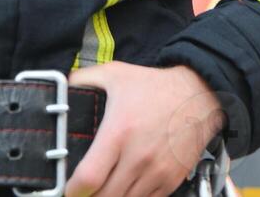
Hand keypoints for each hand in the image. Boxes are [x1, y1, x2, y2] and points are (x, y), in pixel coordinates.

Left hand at [65, 62, 225, 196]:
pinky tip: (125, 190)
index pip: (89, 178)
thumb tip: (61, 90)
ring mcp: (157, 172)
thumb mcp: (114, 74)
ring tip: (103, 188)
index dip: (73, 190)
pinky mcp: (171, 180)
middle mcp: (138, 157)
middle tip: (83, 191)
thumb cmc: (154, 86)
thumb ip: (82, 80)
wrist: (197, 95)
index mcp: (119, 132)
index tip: (67, 190)